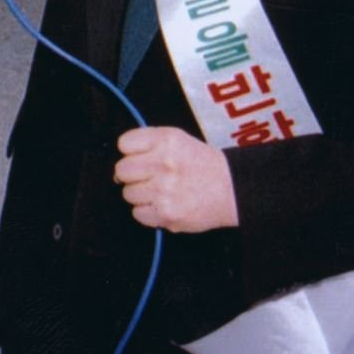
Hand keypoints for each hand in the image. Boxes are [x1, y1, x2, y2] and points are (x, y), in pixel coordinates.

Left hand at [114, 127, 237, 232]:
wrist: (232, 190)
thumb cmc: (202, 164)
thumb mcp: (177, 139)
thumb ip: (148, 142)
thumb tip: (121, 157)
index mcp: (166, 140)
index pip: (124, 144)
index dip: (131, 152)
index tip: (142, 157)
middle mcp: (164, 163)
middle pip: (121, 170)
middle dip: (133, 175)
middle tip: (150, 177)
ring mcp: (165, 191)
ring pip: (128, 194)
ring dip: (141, 195)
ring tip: (162, 192)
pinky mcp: (167, 214)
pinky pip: (138, 214)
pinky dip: (148, 212)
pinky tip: (164, 204)